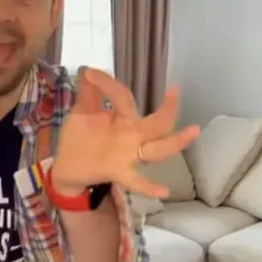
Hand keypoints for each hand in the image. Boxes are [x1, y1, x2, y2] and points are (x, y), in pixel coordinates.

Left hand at [52, 69, 199, 197]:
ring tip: (194, 131)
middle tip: (175, 92)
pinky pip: (138, 182)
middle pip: (157, 123)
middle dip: (167, 109)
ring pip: (158, 149)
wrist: (67, 168)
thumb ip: (88, 94)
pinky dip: (151, 187)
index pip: (122, 95)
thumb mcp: (82, 114)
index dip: (106, 82)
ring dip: (175, 142)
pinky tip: (164, 191)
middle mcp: (132, 135)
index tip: (90, 74)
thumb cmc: (79, 139)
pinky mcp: (120, 172)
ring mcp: (129, 154)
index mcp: (122, 118)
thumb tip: (87, 70)